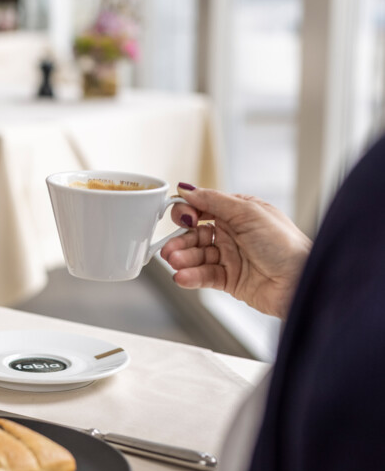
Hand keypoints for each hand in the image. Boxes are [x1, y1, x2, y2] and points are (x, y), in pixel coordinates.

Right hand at [159, 184, 311, 318]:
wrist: (301, 281)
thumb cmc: (286, 245)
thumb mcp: (248, 213)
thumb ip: (214, 200)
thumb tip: (187, 189)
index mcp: (238, 213)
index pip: (203, 209)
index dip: (188, 213)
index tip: (181, 218)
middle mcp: (233, 234)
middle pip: (195, 234)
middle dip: (180, 241)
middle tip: (169, 249)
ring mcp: (230, 257)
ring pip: (197, 256)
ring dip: (183, 259)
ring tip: (176, 263)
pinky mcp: (229, 280)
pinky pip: (204, 276)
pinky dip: (191, 276)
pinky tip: (183, 277)